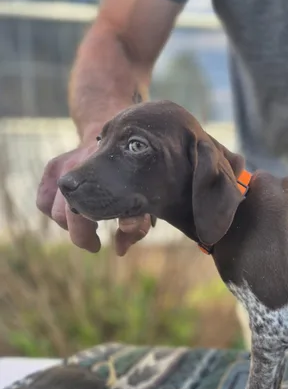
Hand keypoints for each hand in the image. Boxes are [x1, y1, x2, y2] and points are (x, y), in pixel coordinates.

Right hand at [36, 143, 152, 254]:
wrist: (120, 138)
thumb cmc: (136, 176)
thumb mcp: (143, 201)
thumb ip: (136, 225)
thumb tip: (119, 250)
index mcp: (100, 176)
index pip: (79, 214)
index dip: (85, 237)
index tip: (96, 246)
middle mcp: (76, 168)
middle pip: (63, 215)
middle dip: (79, 233)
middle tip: (93, 240)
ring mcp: (63, 165)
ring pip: (52, 210)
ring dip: (67, 222)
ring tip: (86, 222)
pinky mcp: (52, 165)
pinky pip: (43, 200)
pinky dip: (54, 210)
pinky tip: (71, 211)